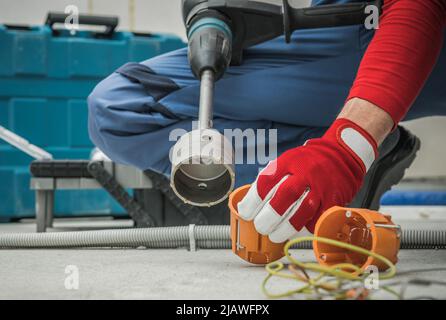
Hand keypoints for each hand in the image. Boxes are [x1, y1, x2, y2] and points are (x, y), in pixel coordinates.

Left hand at [237, 118, 377, 242]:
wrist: (340, 156)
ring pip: (303, 209)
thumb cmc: (306, 163)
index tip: (245, 212)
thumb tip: (249, 205)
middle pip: (285, 195)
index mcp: (288, 162)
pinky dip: (306, 227)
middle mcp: (305, 173)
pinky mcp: (333, 199)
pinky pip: (318, 217)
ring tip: (274, 235)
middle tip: (260, 227)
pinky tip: (296, 233)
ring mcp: (320, 186)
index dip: (253, 200)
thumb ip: (271, 179)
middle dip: (269, 215)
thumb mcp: (286, 162)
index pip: (267, 181)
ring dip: (286, 227)